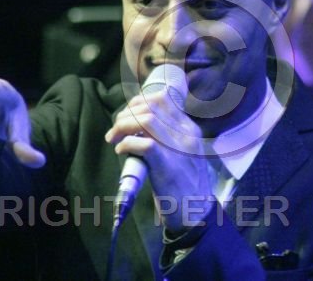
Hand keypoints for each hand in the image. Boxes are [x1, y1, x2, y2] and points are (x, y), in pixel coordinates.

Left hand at [105, 91, 213, 232]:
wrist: (197, 214)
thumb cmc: (185, 183)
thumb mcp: (183, 151)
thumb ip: (168, 135)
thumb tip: (137, 124)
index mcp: (189, 128)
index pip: (163, 98)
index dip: (138, 102)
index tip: (127, 114)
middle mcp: (186, 134)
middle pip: (152, 105)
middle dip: (127, 112)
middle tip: (116, 128)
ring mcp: (178, 149)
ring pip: (146, 120)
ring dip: (123, 125)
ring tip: (114, 138)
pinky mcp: (168, 166)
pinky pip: (143, 144)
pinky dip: (127, 144)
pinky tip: (121, 151)